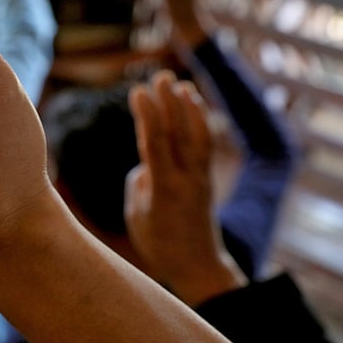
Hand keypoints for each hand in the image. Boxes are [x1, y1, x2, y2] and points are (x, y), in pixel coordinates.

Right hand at [125, 71, 246, 305]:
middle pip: (178, 133)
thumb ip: (139, 182)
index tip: (138, 91)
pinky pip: (204, 145)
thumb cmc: (158, 243)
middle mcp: (186, 179)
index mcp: (163, 189)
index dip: (147, 115)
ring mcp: (200, 178)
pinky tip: (194, 106)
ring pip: (197, 136)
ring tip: (180, 84)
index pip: (154, 143)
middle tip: (160, 77)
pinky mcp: (206, 180)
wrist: (197, 265)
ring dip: (188, 108)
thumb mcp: (136, 214)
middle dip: (169, 103)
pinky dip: (199, 122)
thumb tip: (147, 164)